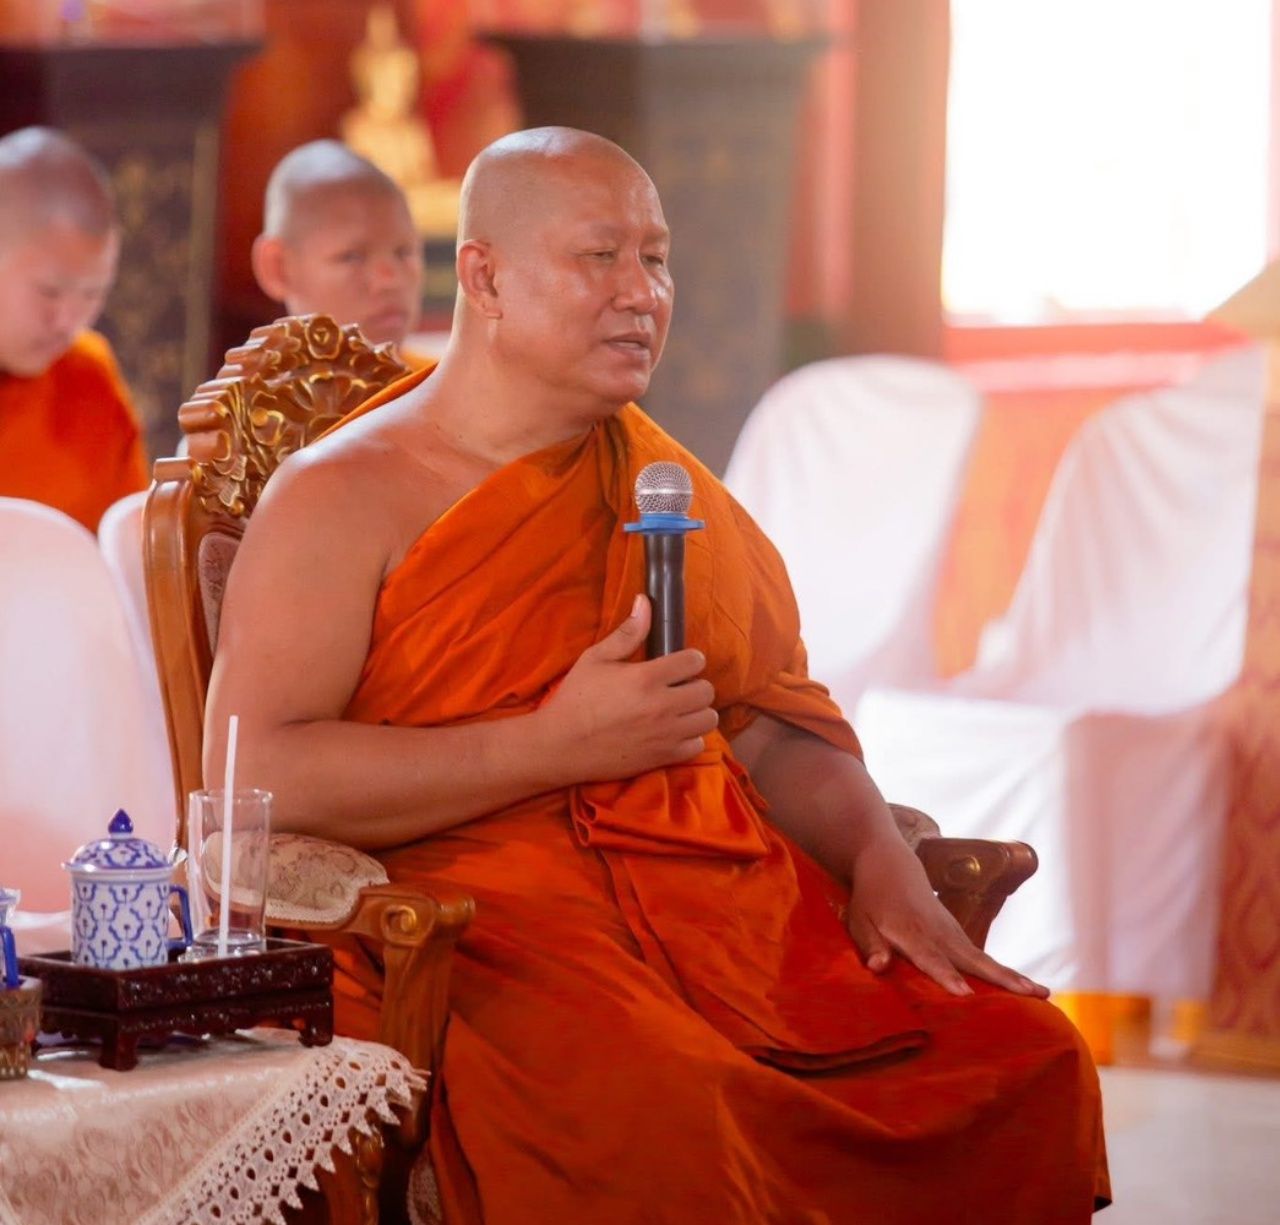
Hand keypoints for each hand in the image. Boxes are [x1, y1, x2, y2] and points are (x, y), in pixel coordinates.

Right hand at [534, 595, 717, 783]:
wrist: (561, 745)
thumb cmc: (576, 698)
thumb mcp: (596, 658)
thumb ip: (627, 633)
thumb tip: (645, 602)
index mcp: (646, 677)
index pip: (695, 661)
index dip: (689, 659)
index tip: (679, 664)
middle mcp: (662, 706)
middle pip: (707, 690)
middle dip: (695, 684)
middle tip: (678, 687)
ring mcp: (665, 734)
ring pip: (708, 718)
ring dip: (697, 711)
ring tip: (679, 709)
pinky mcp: (663, 757)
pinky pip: (698, 745)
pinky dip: (690, 738)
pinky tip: (673, 731)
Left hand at [844, 835, 1048, 997]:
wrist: (890, 864)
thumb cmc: (871, 898)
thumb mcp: (859, 920)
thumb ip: (870, 945)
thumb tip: (878, 967)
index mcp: (909, 931)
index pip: (930, 957)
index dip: (946, 976)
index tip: (965, 995)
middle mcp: (937, 933)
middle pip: (971, 959)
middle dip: (1000, 978)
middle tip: (1029, 994)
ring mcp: (952, 932)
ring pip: (984, 959)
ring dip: (1012, 976)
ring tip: (1041, 993)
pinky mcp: (958, 935)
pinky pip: (982, 958)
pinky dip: (1005, 972)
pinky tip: (1027, 988)